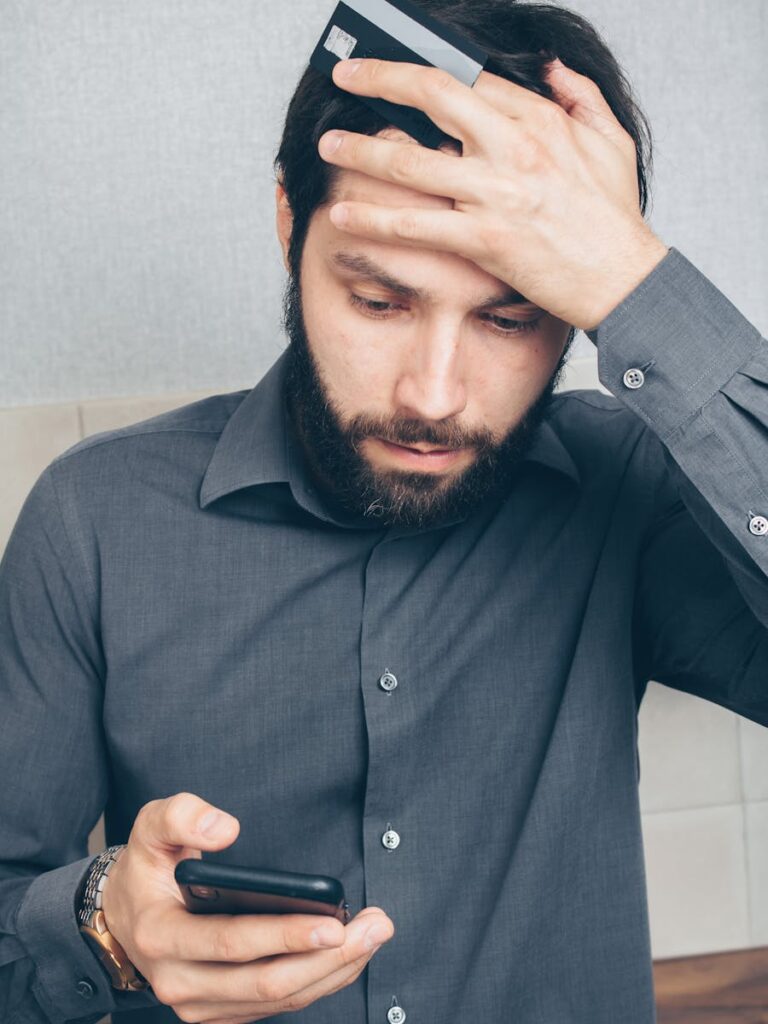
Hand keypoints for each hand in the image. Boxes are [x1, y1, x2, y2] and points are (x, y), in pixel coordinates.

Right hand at [100, 792, 393, 1023]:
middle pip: (266, 982)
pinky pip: (277, 1005)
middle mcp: (179, 982)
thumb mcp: (150, 829)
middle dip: (329, 957)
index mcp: (161, 936)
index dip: (284, 936)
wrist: (124, 916)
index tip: (332, 924)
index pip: (231, 943)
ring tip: (373, 936)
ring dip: (334, 972)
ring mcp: (201, 1004)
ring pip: (278, 1000)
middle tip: (375, 927)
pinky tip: (349, 954)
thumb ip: (181, 815)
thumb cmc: (148, 868)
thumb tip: (226, 828)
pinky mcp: (222, 1011)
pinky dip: (319, 982)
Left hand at [318, 58, 668, 330]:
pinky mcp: (486, 239)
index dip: (426, 70)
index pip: (471, 79)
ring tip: (329, 146)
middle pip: (434, 95)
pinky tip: (344, 215)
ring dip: (362, 152)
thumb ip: (581, 95)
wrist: (624, 280)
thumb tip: (551, 67)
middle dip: (381, 80)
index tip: (396, 69)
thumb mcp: (610, 141)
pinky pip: (417, 226)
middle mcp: (515, 147)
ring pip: (413, 161)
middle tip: (346, 77)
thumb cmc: (615, 219)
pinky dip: (374, 220)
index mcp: (542, 120)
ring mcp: (498, 193)